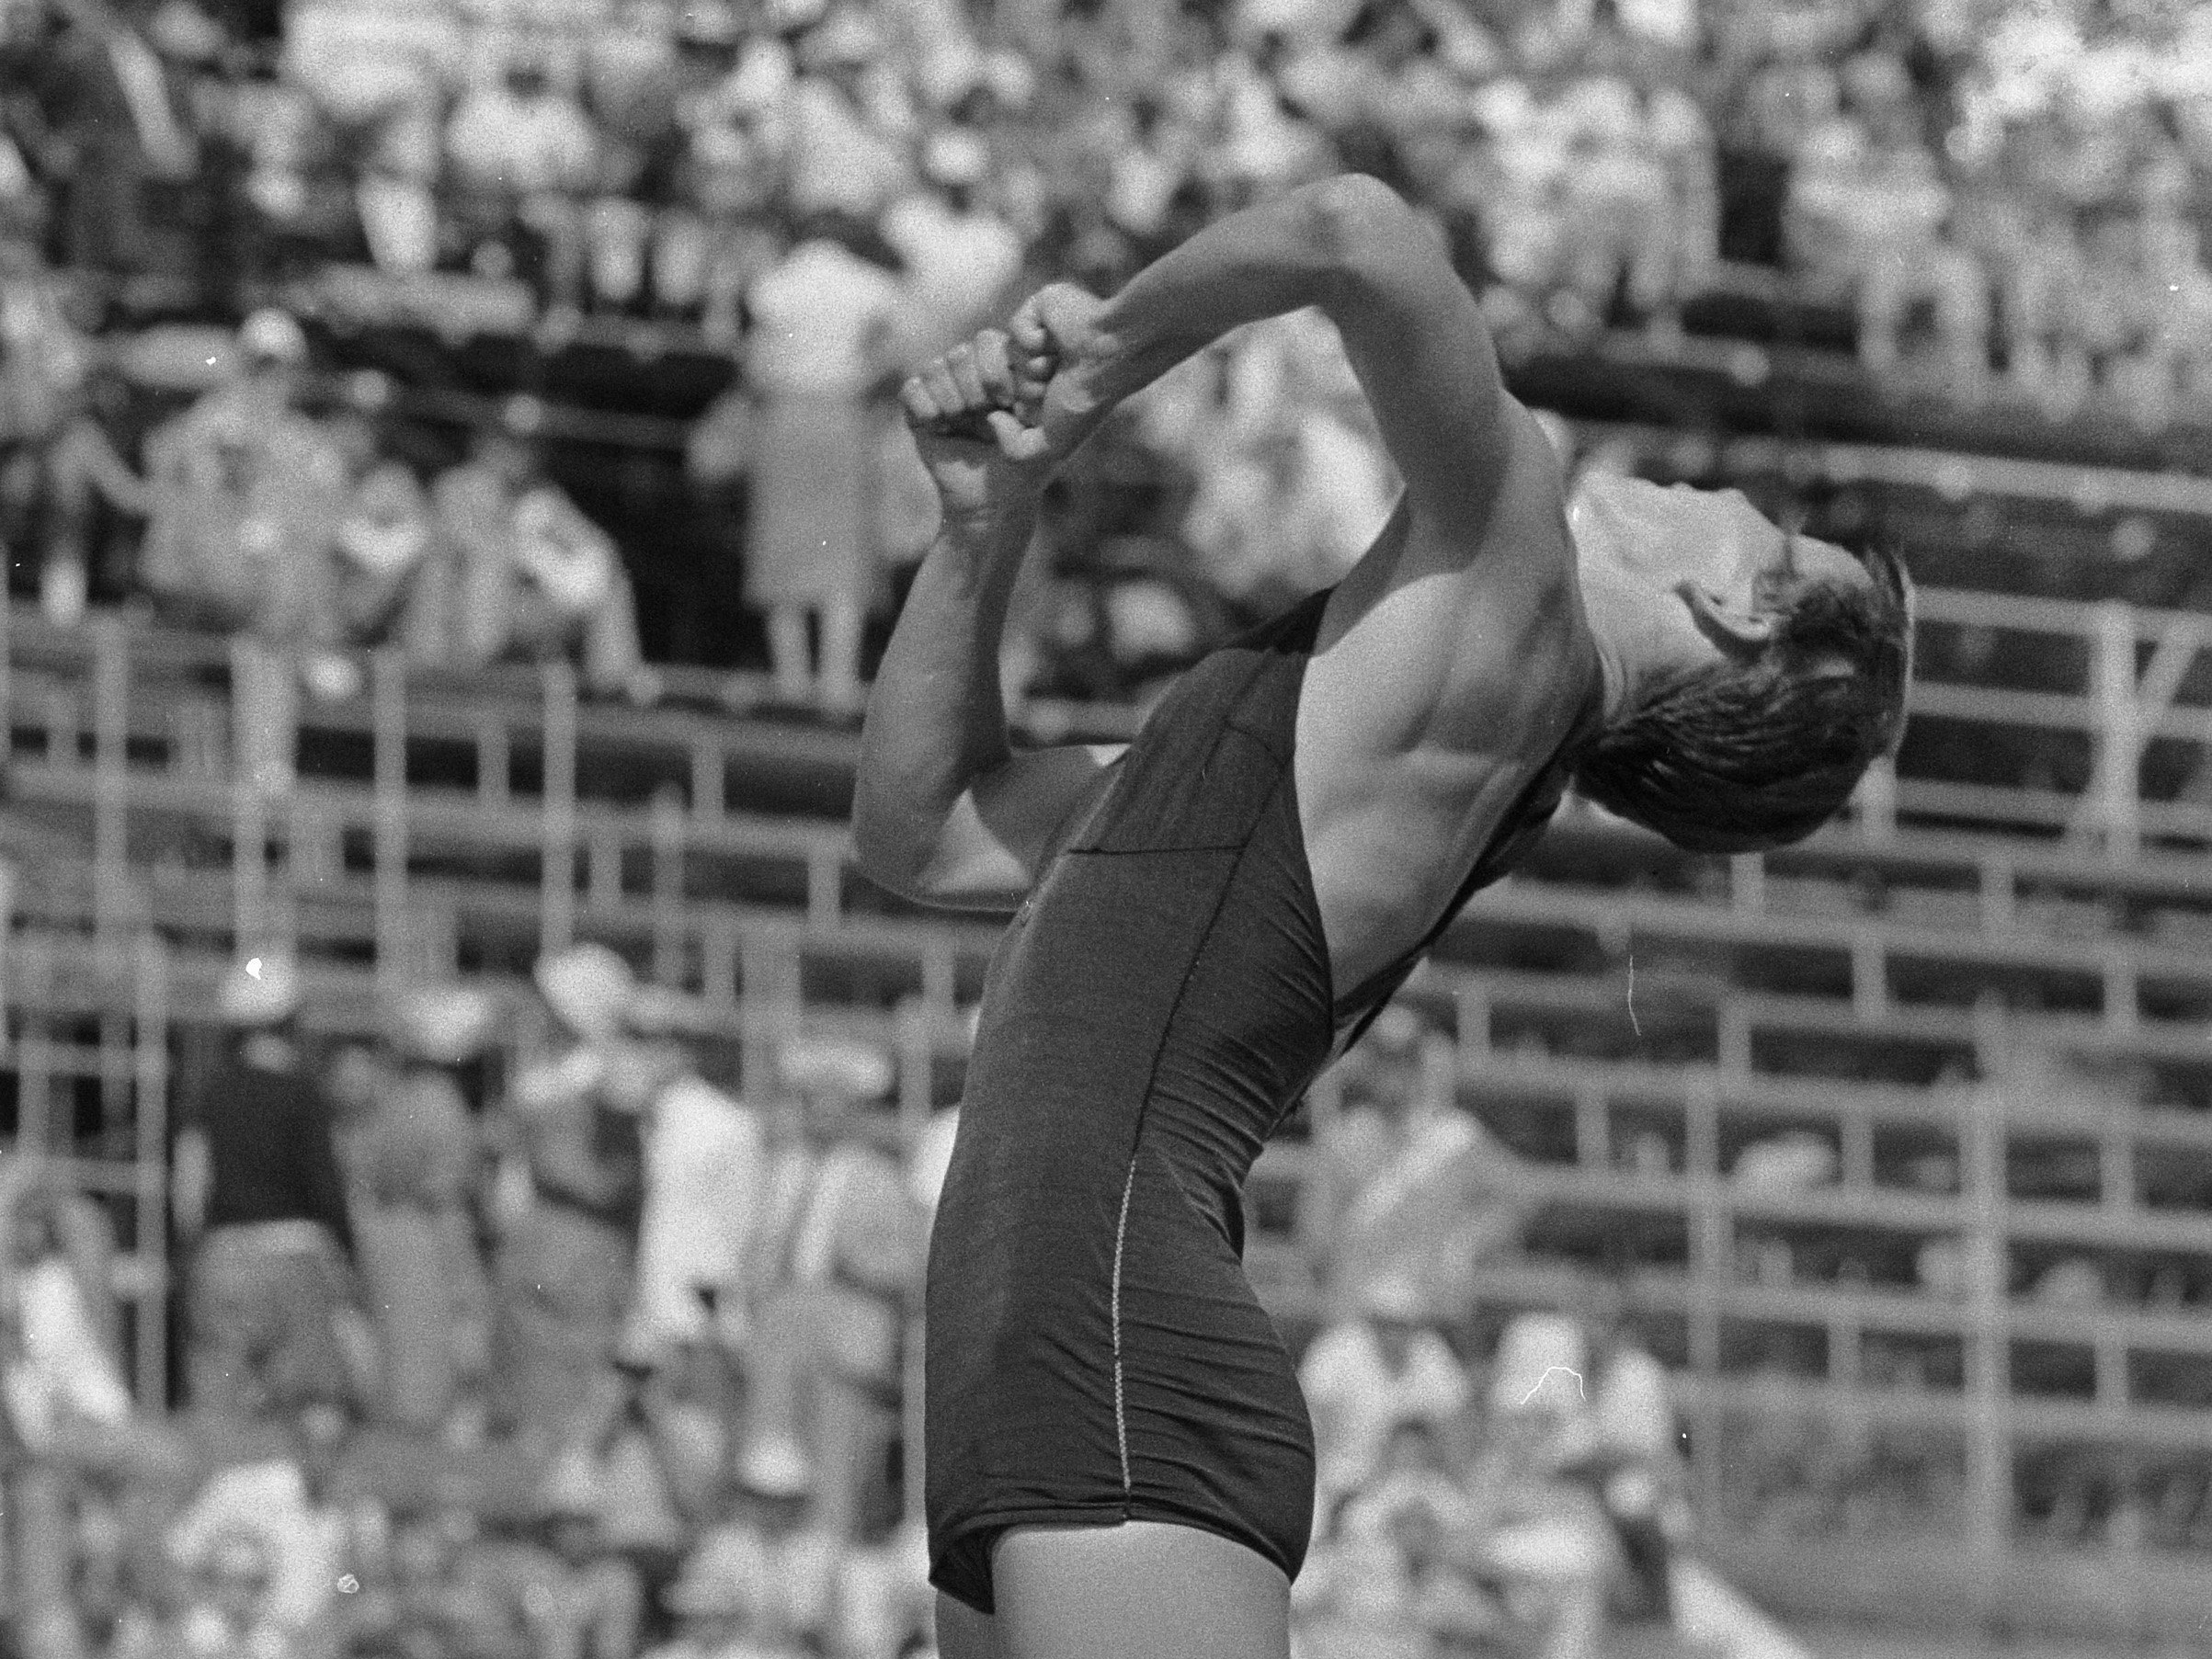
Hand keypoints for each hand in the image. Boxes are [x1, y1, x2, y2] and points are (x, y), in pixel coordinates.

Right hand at [901, 329, 1054, 525]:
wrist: (989, 503)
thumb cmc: (1021, 472)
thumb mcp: (1042, 446)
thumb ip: (1037, 420)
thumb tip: (994, 412)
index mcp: (1007, 373)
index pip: (990, 343)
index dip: (995, 369)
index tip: (1008, 402)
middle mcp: (975, 377)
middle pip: (961, 353)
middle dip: (972, 386)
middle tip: (982, 414)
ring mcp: (946, 391)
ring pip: (936, 368)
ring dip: (949, 398)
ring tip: (960, 422)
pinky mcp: (920, 410)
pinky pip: (911, 389)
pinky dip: (923, 406)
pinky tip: (938, 427)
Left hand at [1008, 282, 1112, 464]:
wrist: (1110, 358)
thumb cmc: (1087, 402)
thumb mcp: (1054, 444)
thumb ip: (1016, 450)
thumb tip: (991, 419)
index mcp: (1039, 391)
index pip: (1003, 406)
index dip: (1026, 410)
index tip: (1055, 404)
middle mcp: (1034, 364)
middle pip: (1001, 382)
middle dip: (1029, 388)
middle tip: (1061, 380)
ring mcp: (1034, 336)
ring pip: (1007, 356)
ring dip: (1036, 365)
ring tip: (1063, 360)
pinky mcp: (1035, 308)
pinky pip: (1014, 331)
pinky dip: (1035, 340)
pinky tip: (1058, 339)